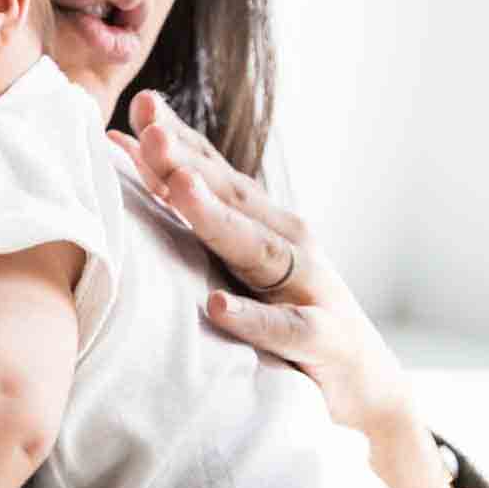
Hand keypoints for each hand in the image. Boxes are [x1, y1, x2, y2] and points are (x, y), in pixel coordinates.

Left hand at [110, 92, 446, 487]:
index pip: (214, 169)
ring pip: (257, 249)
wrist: (366, 385)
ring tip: (179, 190)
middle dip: (187, 162)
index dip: (178, 136)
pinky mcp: (322, 341)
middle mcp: (288, 241)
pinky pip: (285, 329)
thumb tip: (121, 145)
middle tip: (148, 131)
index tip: (141, 103)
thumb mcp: (237, 258)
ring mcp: (309, 288)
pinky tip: (219, 307)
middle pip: (231, 196)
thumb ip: (188, 207)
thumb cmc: (286, 310)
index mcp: (261, 219)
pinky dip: (254, 318)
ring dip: (216, 218)